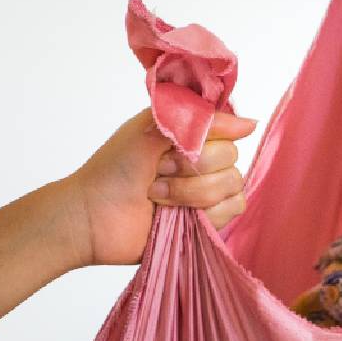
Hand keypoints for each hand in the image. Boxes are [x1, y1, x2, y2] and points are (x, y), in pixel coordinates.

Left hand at [67, 108, 255, 266]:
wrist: (92, 215)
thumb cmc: (112, 169)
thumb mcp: (150, 128)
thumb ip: (198, 119)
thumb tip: (249, 124)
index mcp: (189, 133)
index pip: (227, 126)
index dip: (208, 136)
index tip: (178, 144)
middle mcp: (201, 160)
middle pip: (232, 156)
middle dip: (192, 166)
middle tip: (158, 170)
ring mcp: (205, 191)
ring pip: (233, 185)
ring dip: (191, 192)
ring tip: (156, 195)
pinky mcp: (207, 221)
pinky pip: (232, 210)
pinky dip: (204, 212)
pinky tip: (173, 214)